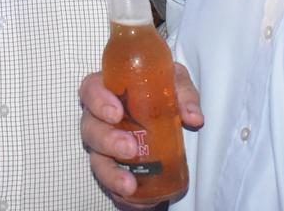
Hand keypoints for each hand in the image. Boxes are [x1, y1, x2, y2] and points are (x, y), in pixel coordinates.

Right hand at [79, 63, 202, 207]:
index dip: (97, 100)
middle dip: (107, 141)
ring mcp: (105, 145)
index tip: (116, 113)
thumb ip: (184, 95)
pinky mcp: (114, 167)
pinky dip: (121, 193)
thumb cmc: (166, 90)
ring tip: (129, 185)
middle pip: (90, 128)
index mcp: (110, 90)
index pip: (90, 90)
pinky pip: (111, 182)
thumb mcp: (177, 84)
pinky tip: (137, 200)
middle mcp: (101, 118)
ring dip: (110, 173)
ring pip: (96, 159)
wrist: (171, 112)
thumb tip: (193, 117)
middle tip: (129, 148)